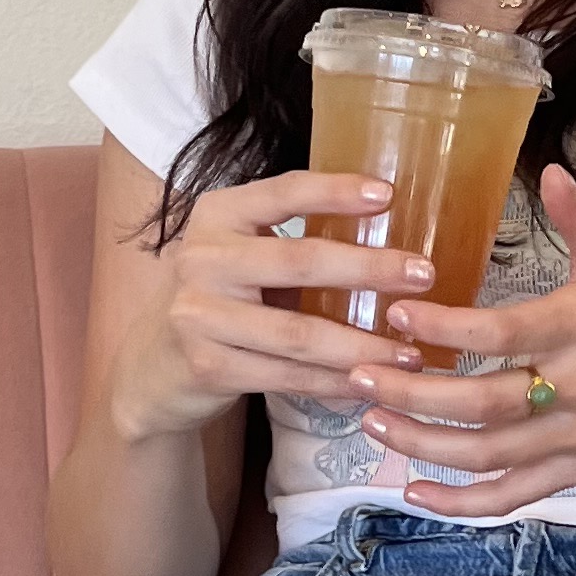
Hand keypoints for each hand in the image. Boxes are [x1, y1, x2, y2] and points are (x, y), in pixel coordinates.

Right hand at [106, 171, 432, 445]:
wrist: (151, 368)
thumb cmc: (220, 301)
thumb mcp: (241, 255)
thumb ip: (292, 241)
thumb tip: (390, 235)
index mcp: (217, 215)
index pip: (282, 192)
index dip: (335, 191)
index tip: (388, 194)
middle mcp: (202, 257)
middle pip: (299, 260)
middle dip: (369, 269)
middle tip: (424, 274)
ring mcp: (198, 314)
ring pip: (299, 332)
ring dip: (362, 344)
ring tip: (411, 351)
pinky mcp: (207, 366)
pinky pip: (287, 376)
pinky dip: (334, 383)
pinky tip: (370, 383)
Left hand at [358, 162, 575, 514]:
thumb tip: (549, 170)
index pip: (504, 333)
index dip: (446, 328)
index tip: (396, 314)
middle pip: (485, 404)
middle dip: (415, 392)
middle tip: (362, 373)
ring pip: (487, 454)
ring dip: (423, 443)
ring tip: (372, 419)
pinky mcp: (575, 471)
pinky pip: (511, 496)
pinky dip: (461, 504)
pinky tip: (413, 490)